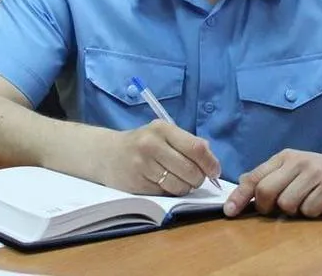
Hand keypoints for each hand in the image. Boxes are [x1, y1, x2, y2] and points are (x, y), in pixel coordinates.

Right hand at [101, 120, 220, 195]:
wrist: (106, 154)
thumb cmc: (143, 143)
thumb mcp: (163, 134)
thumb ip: (187, 144)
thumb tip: (212, 162)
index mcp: (162, 128)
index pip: (196, 148)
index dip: (210, 163)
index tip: (215, 172)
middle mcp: (151, 144)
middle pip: (190, 170)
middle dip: (198, 179)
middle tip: (195, 178)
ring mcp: (142, 165)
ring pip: (179, 186)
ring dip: (185, 187)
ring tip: (177, 180)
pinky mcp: (136, 184)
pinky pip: (165, 194)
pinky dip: (169, 192)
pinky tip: (161, 183)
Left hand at [224, 149, 321, 217]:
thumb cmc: (321, 173)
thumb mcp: (293, 168)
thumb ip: (269, 175)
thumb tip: (242, 182)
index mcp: (284, 157)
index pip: (255, 177)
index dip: (239, 196)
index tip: (229, 212)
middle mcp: (297, 161)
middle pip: (266, 191)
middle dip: (267, 207)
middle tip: (277, 209)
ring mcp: (314, 173)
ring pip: (287, 204)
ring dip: (294, 211)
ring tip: (306, 201)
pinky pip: (309, 210)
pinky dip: (312, 213)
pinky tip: (321, 203)